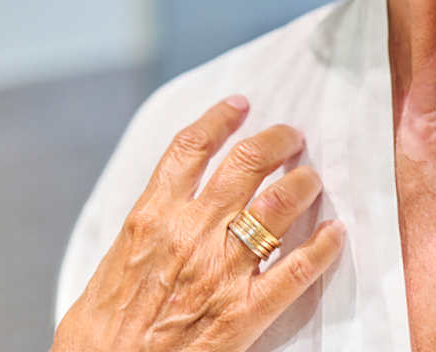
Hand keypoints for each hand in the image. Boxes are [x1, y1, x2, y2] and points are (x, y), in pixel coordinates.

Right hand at [53, 96, 343, 351]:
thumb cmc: (99, 337)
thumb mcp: (109, 267)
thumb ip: (143, 236)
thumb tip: (160, 219)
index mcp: (150, 219)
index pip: (190, 149)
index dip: (220, 119)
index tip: (240, 106)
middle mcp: (190, 233)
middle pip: (245, 163)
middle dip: (276, 141)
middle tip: (292, 137)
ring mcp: (221, 270)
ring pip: (278, 204)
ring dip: (302, 184)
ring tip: (311, 178)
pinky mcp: (246, 311)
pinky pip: (297, 268)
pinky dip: (323, 246)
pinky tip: (336, 233)